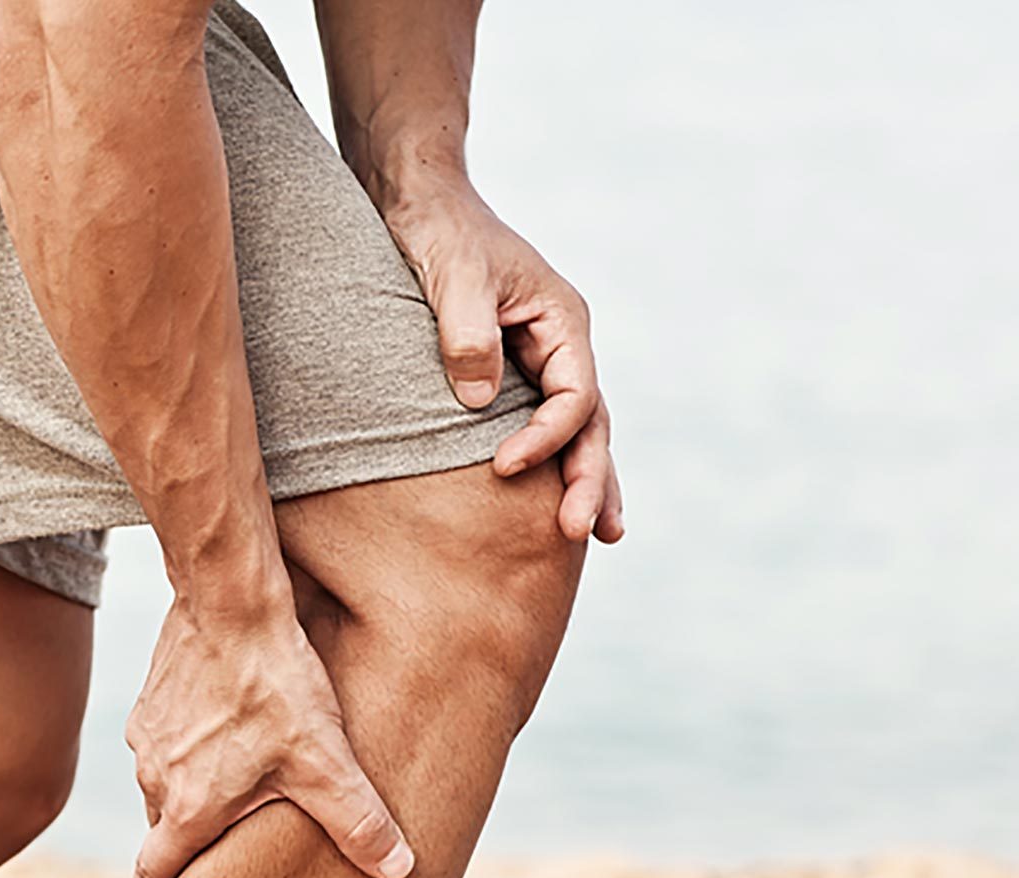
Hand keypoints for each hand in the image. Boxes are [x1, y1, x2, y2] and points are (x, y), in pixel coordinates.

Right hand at [126, 584, 410, 877]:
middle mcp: (154, 779)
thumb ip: (358, 822)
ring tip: (244, 776)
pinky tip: (232, 724)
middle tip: (235, 842)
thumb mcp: (325, 759)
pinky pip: (166, 740)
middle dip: (195, 842)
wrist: (230, 599)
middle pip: (164, 832)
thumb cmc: (275, 683)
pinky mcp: (151, 699)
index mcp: (187, 810)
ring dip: (194, 788)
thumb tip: (399, 871)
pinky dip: (191, 745)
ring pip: (164, 784)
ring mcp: (146, 737)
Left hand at [381, 173, 623, 544]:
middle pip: (589, 423)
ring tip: (599, 536)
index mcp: (562, 320)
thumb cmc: (439, 229)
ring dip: (585, 481)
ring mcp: (539, 361)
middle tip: (577, 533)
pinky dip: (552, 464)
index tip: (503, 467)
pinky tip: (554, 505)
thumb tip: (478, 402)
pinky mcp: (511, 374)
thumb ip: (468, 335)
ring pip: (575, 432)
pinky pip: (542, 427)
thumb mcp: (453, 275)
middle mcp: (561, 344)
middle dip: (587, 479)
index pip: (573, 395)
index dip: (546, 437)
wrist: (419, 199)